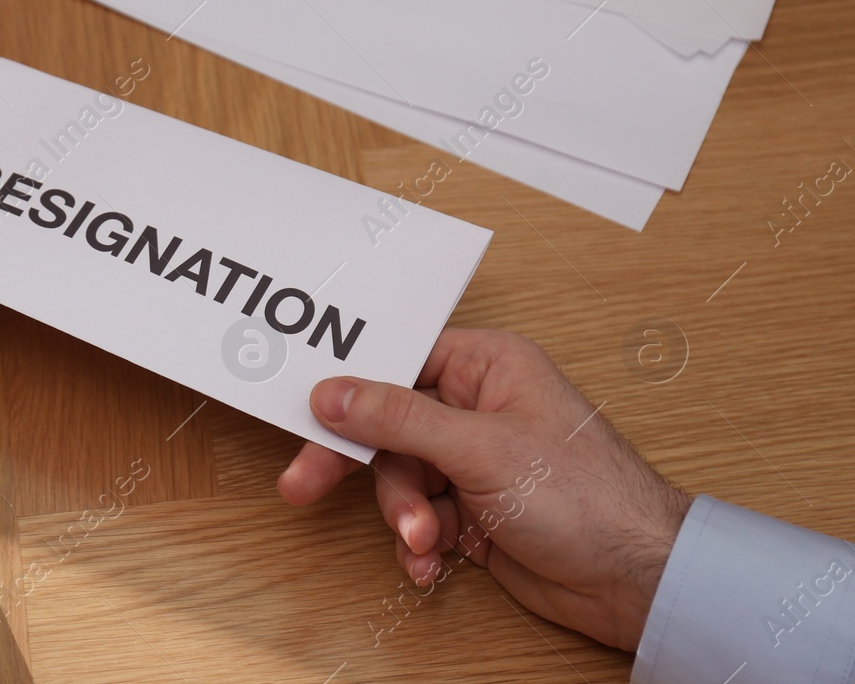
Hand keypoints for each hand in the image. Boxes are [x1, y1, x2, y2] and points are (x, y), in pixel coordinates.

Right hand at [278, 329, 691, 650]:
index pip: (398, 360)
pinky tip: (430, 562)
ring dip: (402, 514)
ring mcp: (474, 461)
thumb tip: (333, 393)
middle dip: (359, 464)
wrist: (637, 580)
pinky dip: (416, 541)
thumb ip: (398, 418)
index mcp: (487, 367)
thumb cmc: (587, 497)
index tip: (308, 412)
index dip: (350, 386)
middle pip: (386, 424)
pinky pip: (417, 515)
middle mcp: (477, 408)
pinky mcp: (473, 509)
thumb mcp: (479, 449)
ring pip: (399, 476)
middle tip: (304, 483)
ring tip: (423, 540)